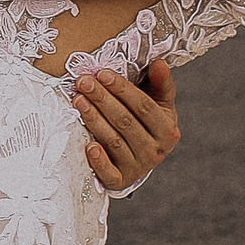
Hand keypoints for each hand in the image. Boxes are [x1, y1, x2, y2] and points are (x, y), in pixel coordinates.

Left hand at [72, 58, 178, 191]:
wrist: (140, 156)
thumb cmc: (146, 122)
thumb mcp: (158, 103)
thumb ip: (160, 83)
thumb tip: (159, 63)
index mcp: (167, 130)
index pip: (144, 106)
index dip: (122, 89)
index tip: (102, 74)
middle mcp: (155, 151)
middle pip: (126, 122)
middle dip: (102, 99)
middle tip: (83, 82)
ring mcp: (137, 168)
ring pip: (114, 141)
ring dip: (94, 120)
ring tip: (78, 100)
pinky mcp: (120, 181)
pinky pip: (109, 173)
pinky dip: (99, 161)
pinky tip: (89, 146)